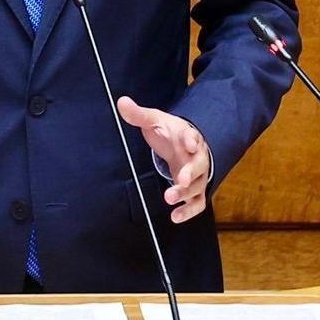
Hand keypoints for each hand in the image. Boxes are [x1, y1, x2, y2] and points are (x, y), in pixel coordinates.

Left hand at [117, 97, 209, 223]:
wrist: (183, 143)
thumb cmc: (170, 132)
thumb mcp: (154, 121)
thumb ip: (139, 114)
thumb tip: (121, 102)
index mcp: (188, 136)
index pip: (193, 136)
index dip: (192, 140)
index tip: (188, 143)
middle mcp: (197, 157)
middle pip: (198, 165)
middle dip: (190, 172)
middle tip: (180, 179)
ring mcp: (197, 175)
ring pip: (197, 186)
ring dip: (185, 193)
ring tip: (168, 199)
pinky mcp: (195, 190)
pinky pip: (197, 203)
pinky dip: (188, 211)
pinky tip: (175, 217)